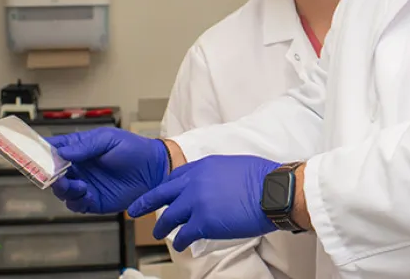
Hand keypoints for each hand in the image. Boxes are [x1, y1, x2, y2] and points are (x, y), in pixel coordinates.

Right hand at [46, 128, 168, 213]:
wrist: (156, 170)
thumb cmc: (134, 150)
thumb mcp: (109, 140)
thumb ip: (85, 146)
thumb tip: (62, 152)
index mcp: (79, 149)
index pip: (53, 150)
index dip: (39, 152)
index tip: (29, 154)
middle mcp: (78, 168)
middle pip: (52, 174)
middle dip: (49, 176)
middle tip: (55, 176)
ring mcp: (85, 185)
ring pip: (62, 191)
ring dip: (64, 189)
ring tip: (77, 185)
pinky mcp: (94, 201)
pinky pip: (77, 205)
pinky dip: (77, 201)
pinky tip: (86, 193)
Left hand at [128, 155, 279, 250]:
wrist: (273, 192)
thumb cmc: (263, 178)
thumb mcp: (234, 165)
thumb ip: (218, 174)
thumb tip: (216, 184)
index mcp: (203, 166)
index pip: (175, 177)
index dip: (165, 188)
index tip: (159, 194)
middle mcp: (195, 182)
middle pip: (162, 194)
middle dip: (146, 204)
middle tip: (136, 210)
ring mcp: (197, 202)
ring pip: (169, 217)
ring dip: (162, 227)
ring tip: (158, 234)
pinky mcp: (203, 222)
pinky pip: (184, 234)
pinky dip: (181, 241)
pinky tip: (181, 245)